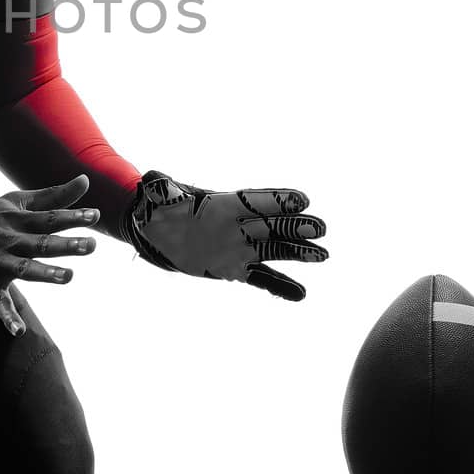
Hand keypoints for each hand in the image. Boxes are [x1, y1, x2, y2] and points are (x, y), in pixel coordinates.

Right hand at [0, 175, 98, 335]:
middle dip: (65, 244)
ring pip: (20, 268)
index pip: (48, 218)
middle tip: (91, 245)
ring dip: (43, 272)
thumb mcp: (14, 202)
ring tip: (66, 277)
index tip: (96, 216)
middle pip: (39, 242)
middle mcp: (6, 240)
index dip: (71, 217)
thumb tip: (86, 181)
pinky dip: (5, 316)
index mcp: (16, 220)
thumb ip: (52, 196)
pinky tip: (18, 330)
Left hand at [124, 172, 326, 299]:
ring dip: (296, 253)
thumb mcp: (156, 199)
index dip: (276, 200)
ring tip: (322, 255)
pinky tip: (300, 294)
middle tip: (320, 228)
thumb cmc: (159, 209)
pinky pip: (260, 279)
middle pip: (271, 225)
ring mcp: (238, 248)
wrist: (156, 232)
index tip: (301, 199)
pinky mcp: (234, 268)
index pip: (254, 201)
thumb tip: (151, 179)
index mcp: (223, 205)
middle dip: (294, 226)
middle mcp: (237, 226)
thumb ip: (160, 190)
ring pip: (272, 250)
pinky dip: (279, 286)